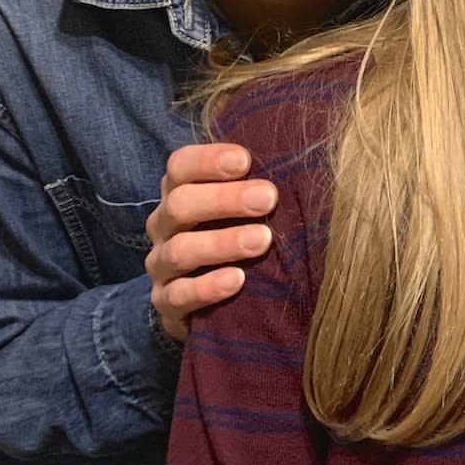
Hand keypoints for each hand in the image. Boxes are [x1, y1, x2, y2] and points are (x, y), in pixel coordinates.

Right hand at [144, 142, 274, 341]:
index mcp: (180, 193)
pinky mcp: (165, 303)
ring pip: (180, 250)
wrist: (214, 302)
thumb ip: (258, 187)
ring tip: (262, 240)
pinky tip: (238, 280)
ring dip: (221, 243)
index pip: (180, 166)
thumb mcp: (246, 209)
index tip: (245, 161)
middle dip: (223, 199)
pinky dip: (207, 287)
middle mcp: (165, 226)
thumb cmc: (240, 236)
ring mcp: (162, 266)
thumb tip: (303, 163)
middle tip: (268, 198)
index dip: (207, 161)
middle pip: (179, 204)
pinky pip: (178, 295)